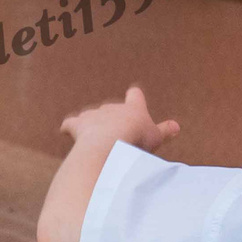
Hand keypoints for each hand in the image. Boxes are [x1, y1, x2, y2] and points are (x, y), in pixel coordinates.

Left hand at [59, 85, 178, 154]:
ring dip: (91, 124)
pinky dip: (68, 127)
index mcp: (134, 108)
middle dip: (111, 119)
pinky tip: (66, 130)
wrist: (111, 146)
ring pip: (91, 115)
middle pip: (110, 108)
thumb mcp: (155, 139)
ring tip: (93, 136)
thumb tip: (176, 127)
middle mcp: (112, 108)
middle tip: (115, 136)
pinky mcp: (78, 125)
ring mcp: (94, 115)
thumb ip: (164, 131)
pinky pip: (70, 123)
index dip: (134, 97)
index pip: (135, 96)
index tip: (132, 96)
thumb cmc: (136, 143)